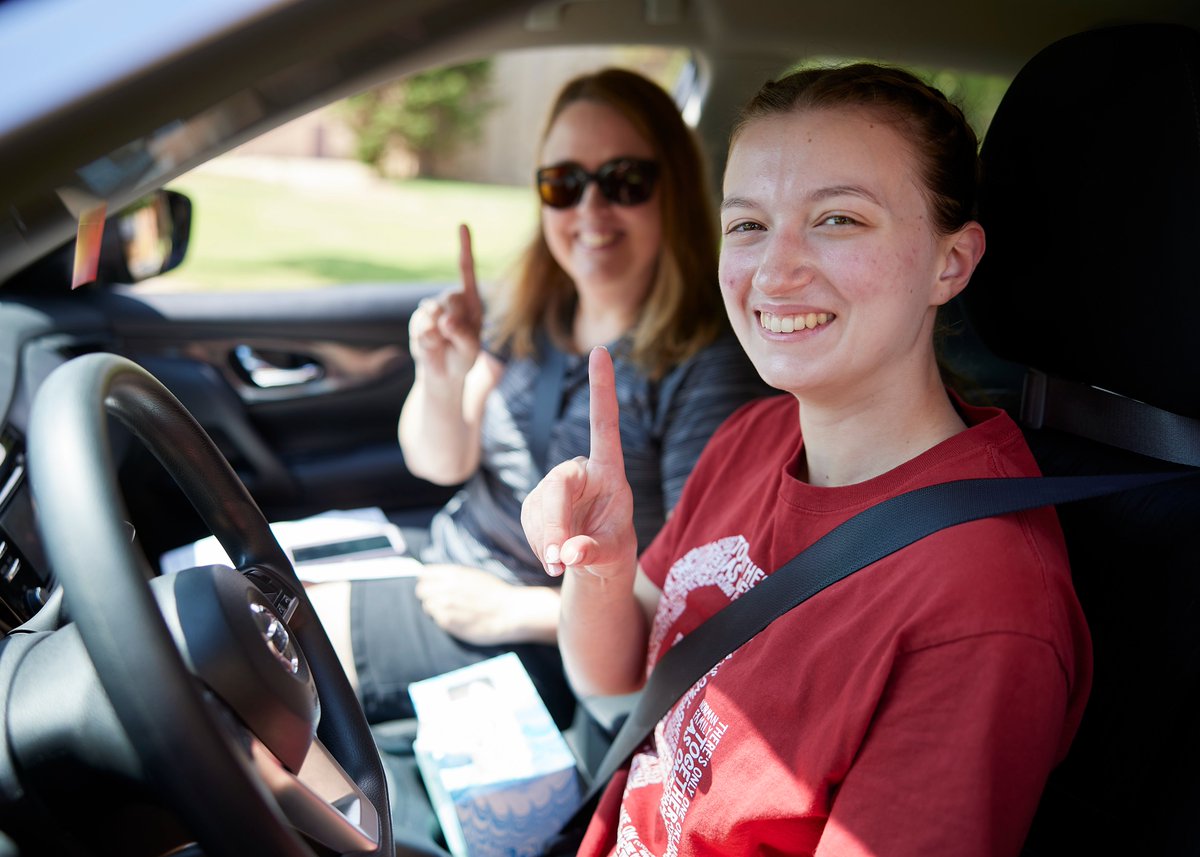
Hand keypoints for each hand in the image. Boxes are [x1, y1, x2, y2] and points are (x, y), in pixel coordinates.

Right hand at [408, 223, 483, 380]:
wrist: (443, 373)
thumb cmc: (463, 358)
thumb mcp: (471, 350)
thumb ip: (463, 335)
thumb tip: (445, 321)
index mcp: (471, 301)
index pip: (466, 271)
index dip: (465, 247)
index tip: (462, 224)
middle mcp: (451, 300)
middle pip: (452, 298)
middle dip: (456, 320)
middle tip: (457, 337)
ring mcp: (432, 308)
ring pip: (435, 313)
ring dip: (442, 334)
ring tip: (446, 345)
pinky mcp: (418, 320)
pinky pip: (422, 328)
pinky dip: (428, 341)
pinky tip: (432, 347)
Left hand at [414, 565, 558, 644]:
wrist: (510, 612)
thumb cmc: (495, 593)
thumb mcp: (474, 575)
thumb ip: (454, 576)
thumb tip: (435, 577)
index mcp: (453, 573)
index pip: (424, 574)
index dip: (428, 581)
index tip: (433, 586)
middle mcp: (446, 587)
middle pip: (421, 590)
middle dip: (428, 595)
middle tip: (441, 601)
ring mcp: (445, 605)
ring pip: (427, 606)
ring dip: (436, 609)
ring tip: (452, 612)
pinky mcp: (448, 622)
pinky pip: (436, 619)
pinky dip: (443, 620)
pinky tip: (457, 620)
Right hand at [521, 346, 636, 580]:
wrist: (595, 564)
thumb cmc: (612, 550)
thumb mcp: (612, 555)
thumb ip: (593, 551)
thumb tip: (570, 551)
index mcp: (610, 470)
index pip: (605, 423)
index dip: (602, 388)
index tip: (600, 350)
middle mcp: (581, 469)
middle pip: (558, 484)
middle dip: (555, 523)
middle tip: (559, 559)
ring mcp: (554, 485)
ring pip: (539, 507)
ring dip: (545, 540)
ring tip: (560, 565)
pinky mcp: (535, 502)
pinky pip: (529, 520)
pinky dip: (538, 543)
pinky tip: (551, 558)